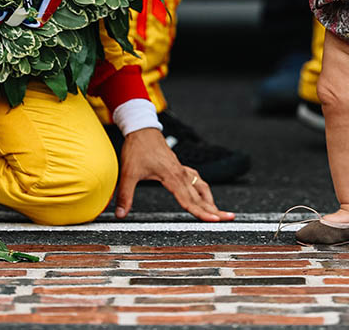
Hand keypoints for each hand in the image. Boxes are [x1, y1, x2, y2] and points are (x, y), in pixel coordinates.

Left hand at [115, 127, 234, 221]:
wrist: (141, 128)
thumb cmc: (136, 148)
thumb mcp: (128, 173)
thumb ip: (125, 195)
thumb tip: (119, 214)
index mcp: (171, 176)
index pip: (189, 200)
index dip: (202, 212)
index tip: (214, 221)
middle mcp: (180, 173)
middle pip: (201, 196)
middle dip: (215, 210)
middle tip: (229, 219)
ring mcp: (182, 169)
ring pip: (202, 187)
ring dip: (211, 200)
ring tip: (220, 212)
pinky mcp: (179, 166)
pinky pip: (197, 179)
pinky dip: (203, 190)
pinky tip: (204, 194)